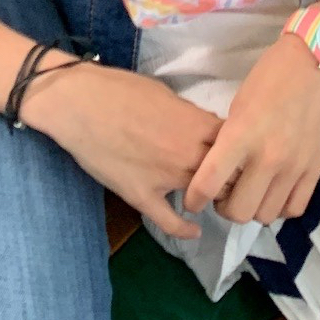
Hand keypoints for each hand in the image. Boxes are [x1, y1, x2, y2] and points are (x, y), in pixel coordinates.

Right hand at [22, 61, 220, 240]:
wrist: (78, 102)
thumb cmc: (120, 88)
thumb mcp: (165, 93)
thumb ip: (189, 116)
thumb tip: (201, 129)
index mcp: (196, 124)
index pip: (237, 145)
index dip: (241, 150)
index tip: (238, 153)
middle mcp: (189, 154)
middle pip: (229, 175)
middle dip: (232, 176)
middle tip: (228, 177)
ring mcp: (166, 178)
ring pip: (204, 197)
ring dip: (210, 197)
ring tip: (211, 197)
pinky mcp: (141, 196)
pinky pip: (170, 221)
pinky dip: (185, 229)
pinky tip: (194, 230)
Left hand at [184, 35, 319, 225]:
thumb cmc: (273, 74)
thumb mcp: (239, 103)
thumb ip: (230, 138)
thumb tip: (223, 168)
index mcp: (241, 135)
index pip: (209, 183)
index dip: (195, 199)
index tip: (192, 201)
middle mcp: (267, 157)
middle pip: (239, 212)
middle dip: (224, 209)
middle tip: (223, 195)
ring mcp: (295, 167)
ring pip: (266, 216)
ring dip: (253, 209)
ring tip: (250, 193)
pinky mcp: (316, 170)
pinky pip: (294, 209)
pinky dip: (280, 207)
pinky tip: (274, 193)